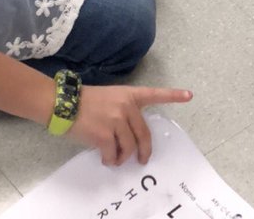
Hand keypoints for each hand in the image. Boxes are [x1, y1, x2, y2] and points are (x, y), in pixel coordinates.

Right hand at [71, 84, 192, 165]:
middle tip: (142, 159)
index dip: (173, 96)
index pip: (154, 94)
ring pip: (129, 147)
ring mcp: (117, 120)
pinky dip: (110, 160)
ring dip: (123, 158)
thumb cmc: (85, 101)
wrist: (64, 103)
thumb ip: (123, 112)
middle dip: (145, 151)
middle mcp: (126, 106)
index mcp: (129, 95)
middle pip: (144, 134)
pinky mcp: (105, 135)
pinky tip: (104, 158)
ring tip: (115, 158)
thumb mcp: (109, 99)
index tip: (189, 95)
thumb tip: (129, 138)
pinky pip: (114, 155)